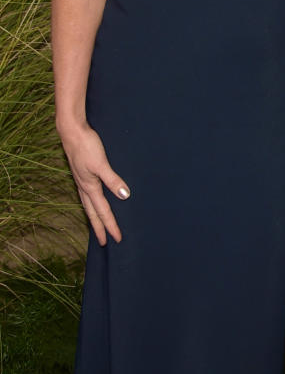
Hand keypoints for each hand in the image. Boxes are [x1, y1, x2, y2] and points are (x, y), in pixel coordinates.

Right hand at [59, 122, 128, 243]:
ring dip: (93, 217)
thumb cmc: (86, 146)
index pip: (103, 212)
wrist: (71, 131)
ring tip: (97, 226)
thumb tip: (124, 196)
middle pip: (92, 212)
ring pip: (88, 204)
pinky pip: (86, 194)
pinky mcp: (81, 173)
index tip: (117, 238)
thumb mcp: (101, 163)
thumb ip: (113, 180)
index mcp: (90, 187)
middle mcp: (84, 187)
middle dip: (99, 227)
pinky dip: (90, 203)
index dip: (110, 226)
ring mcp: (81, 180)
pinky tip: (94, 199)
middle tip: (104, 242)